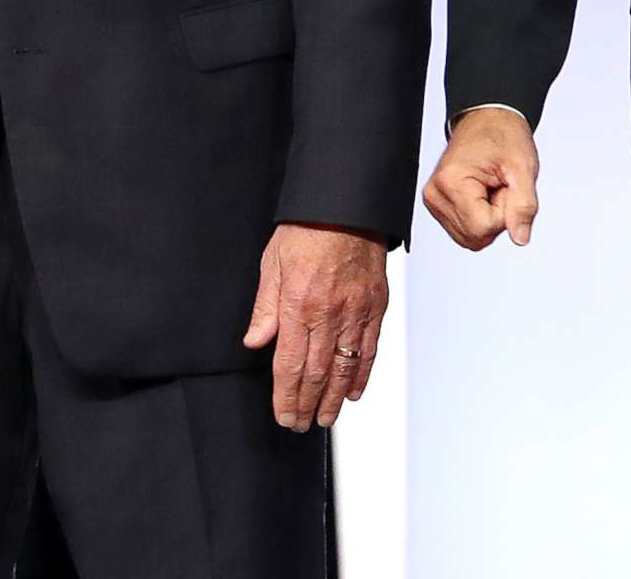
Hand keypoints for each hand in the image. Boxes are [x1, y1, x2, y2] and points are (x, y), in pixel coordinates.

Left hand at [241, 222, 388, 430]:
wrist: (346, 206)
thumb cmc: (306, 229)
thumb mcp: (272, 263)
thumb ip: (265, 307)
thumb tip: (255, 341)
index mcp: (298, 304)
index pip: (289, 363)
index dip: (286, 396)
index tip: (284, 415)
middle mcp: (328, 313)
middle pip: (316, 372)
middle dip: (306, 404)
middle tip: (301, 425)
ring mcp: (355, 312)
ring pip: (344, 367)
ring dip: (333, 398)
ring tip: (325, 418)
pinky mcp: (375, 307)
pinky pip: (368, 348)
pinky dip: (361, 374)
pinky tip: (354, 392)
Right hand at [422, 106, 540, 250]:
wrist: (486, 120)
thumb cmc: (502, 136)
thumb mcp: (522, 168)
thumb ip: (524, 206)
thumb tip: (520, 238)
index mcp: (451, 182)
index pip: (484, 228)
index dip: (504, 212)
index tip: (504, 185)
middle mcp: (435, 194)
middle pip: (475, 237)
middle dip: (497, 217)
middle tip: (499, 186)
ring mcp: (434, 201)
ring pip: (471, 238)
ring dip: (489, 219)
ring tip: (491, 188)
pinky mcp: (438, 205)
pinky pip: (465, 231)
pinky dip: (480, 218)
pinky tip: (482, 194)